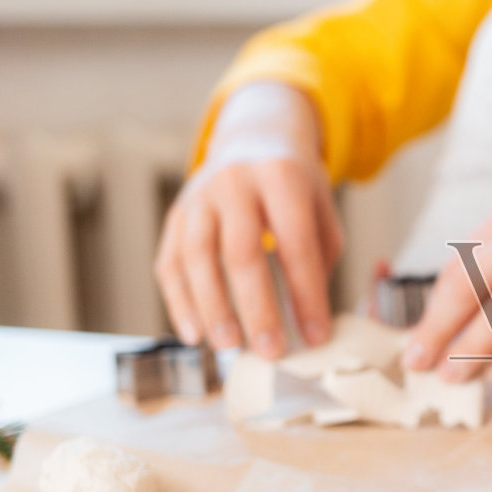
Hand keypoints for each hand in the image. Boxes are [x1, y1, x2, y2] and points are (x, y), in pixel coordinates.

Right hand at [154, 82, 343, 358]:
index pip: (295, 242)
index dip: (306, 293)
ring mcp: (199, 197)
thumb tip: (309, 322)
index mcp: (281, 177)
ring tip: (229, 346)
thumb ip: (318, 258)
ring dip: (212, 308)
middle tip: (270, 350)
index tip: (317, 335)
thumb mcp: (321, 209)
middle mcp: (235, 182)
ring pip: (197, 258)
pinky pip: (170, 262)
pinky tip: (193, 333)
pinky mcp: (176, 215)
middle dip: (256, 308)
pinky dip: (179, 302)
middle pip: (241, 252)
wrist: (253, 141)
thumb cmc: (294, 189)